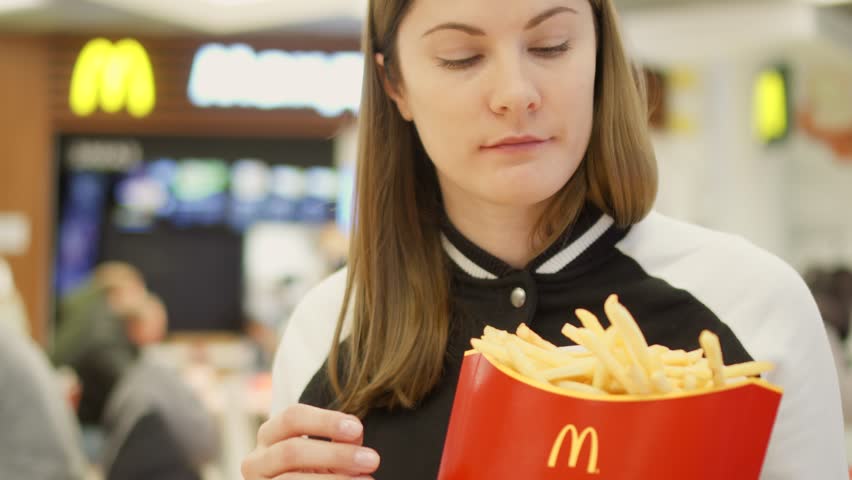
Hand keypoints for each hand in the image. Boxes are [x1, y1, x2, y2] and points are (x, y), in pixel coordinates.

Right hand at [241, 404, 379, 478]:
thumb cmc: (312, 473)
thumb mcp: (324, 454)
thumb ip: (338, 438)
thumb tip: (355, 431)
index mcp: (270, 435)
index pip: (293, 417)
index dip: (326, 421)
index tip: (358, 428)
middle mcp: (256, 460)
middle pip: (292, 450)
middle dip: (336, 455)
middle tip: (372, 460)